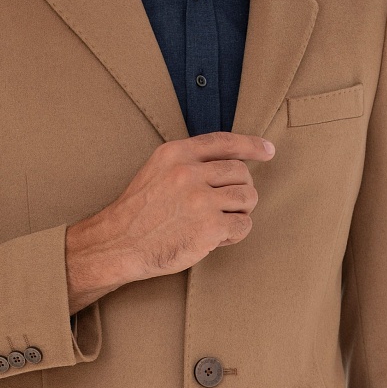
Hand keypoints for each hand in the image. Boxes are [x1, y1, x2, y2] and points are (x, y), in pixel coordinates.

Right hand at [65, 130, 274, 313]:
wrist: (118, 244)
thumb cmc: (137, 214)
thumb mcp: (155, 172)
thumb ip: (187, 164)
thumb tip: (227, 165)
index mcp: (176, 154)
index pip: (224, 142)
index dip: (251, 146)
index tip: (268, 151)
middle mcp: (189, 173)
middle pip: (241, 173)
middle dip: (242, 190)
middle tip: (229, 206)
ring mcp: (200, 200)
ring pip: (248, 198)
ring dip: (240, 212)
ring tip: (221, 223)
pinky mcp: (209, 227)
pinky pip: (243, 226)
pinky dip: (235, 234)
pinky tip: (217, 238)